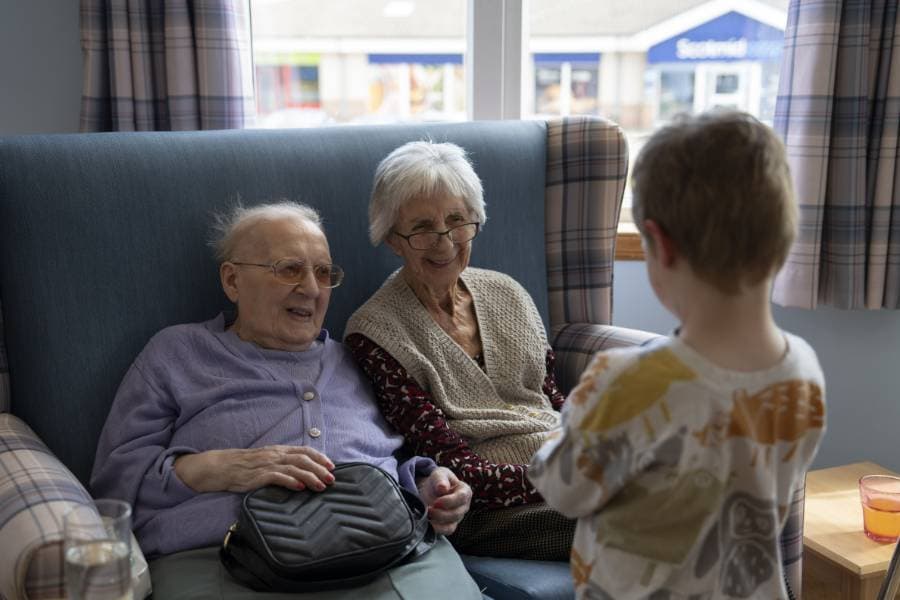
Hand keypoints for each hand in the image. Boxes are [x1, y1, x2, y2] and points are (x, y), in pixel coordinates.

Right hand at [174, 445, 333, 492]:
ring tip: (321, 486)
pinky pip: (277, 477)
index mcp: (279, 450)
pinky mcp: (258, 476)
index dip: (320, 458)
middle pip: (303, 459)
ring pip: (294, 468)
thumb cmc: (245, 465)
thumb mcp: (266, 459)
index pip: (304, 451)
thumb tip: (303, 470)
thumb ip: (282, 462)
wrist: (220, 467)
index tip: (332, 466)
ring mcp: (267, 464)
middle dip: (319, 469)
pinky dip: (290, 481)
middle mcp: (275, 455)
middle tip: (331, 480)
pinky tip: (300, 487)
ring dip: (310, 477)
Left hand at [417, 467, 471, 535]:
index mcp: (465, 491)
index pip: (462, 498)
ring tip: (427, 515)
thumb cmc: (438, 481)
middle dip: (441, 513)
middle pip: (456, 514)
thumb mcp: (439, 474)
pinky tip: (428, 524)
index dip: (449, 501)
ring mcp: (457, 517)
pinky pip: (446, 531)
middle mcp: (464, 506)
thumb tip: (443, 488)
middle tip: (428, 509)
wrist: (430, 490)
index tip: (437, 502)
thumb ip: (441, 479)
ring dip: (438, 522)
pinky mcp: (449, 526)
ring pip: (451, 525)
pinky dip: (437, 529)